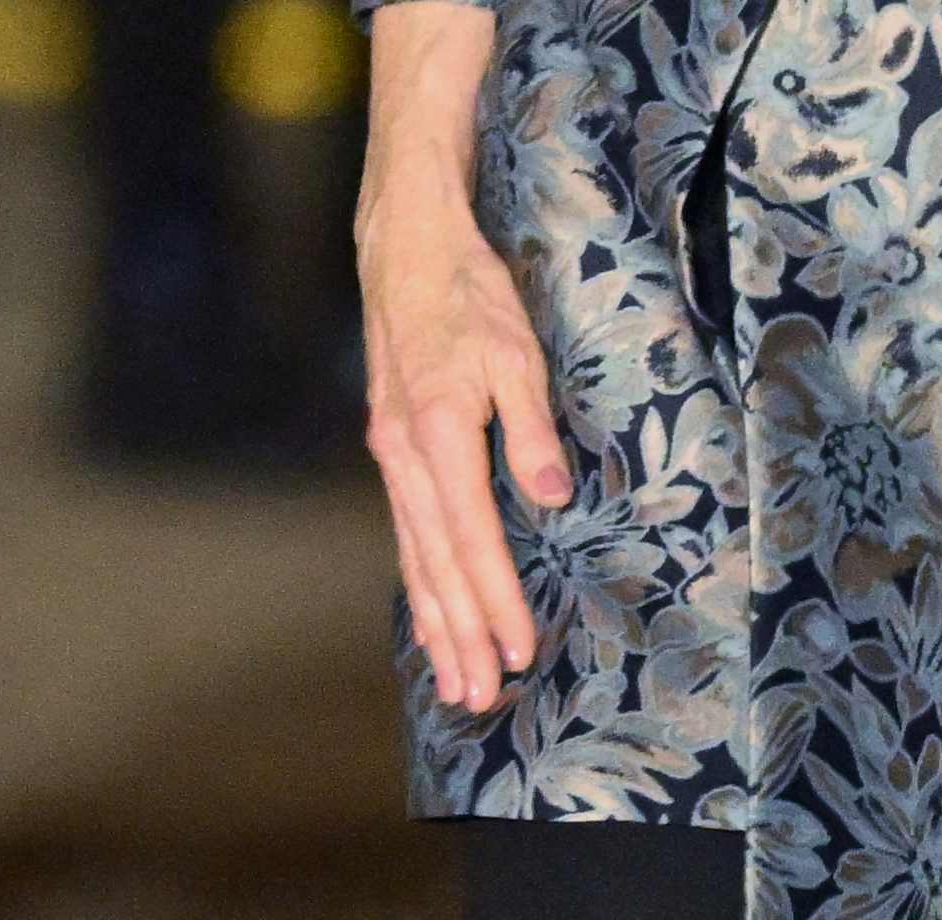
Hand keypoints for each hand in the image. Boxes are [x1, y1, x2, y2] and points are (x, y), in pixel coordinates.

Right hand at [359, 171, 568, 712]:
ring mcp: (390, 451)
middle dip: (460, 633)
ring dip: (435, 620)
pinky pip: (405, 528)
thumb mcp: (516, 350)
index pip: (474, 536)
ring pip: (414, 552)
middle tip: (480, 697)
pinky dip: (418, 578)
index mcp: (439, 432)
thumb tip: (551, 497)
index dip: (497, 599)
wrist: (405, 245)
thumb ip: (532, 428)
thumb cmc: (468, 292)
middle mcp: (404, 453)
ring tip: (453, 678)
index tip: (519, 651)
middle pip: (435, 561)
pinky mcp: (390, 444)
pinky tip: (428, 610)